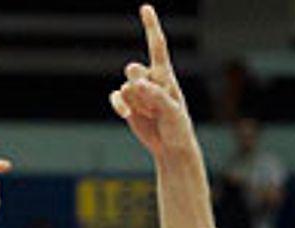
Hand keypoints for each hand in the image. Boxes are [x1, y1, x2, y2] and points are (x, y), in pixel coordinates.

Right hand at [111, 5, 195, 156]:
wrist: (171, 147)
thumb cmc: (178, 128)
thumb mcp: (173, 113)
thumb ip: (157, 96)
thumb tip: (137, 83)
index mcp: (166, 76)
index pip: (157, 47)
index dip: (151, 26)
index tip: (145, 8)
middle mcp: (151, 79)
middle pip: (133, 69)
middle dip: (139, 87)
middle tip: (154, 106)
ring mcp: (138, 91)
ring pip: (125, 86)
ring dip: (136, 103)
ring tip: (151, 115)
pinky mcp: (128, 103)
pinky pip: (116, 96)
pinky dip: (119, 105)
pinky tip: (126, 115)